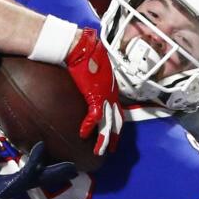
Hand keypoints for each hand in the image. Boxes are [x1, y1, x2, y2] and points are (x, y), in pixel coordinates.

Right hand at [64, 28, 122, 154]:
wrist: (81, 47)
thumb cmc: (86, 53)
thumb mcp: (96, 68)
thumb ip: (96, 77)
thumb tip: (90, 81)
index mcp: (112, 89)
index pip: (118, 110)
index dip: (117, 124)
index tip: (114, 133)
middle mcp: (112, 94)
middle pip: (116, 120)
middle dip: (114, 136)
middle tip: (111, 149)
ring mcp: (104, 96)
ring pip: (107, 123)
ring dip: (104, 138)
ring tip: (100, 151)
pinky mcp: (94, 96)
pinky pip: (93, 116)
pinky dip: (88, 126)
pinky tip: (83, 135)